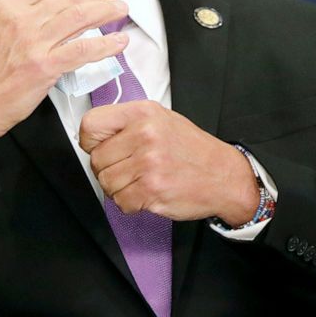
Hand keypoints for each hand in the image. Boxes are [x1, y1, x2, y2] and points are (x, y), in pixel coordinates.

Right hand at [0, 0, 128, 145]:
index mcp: (5, 9)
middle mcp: (22, 20)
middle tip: (110, 0)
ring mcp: (35, 43)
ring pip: (79, 18)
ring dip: (106, 12)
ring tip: (121, 11)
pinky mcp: (45, 67)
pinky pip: (83, 50)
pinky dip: (105, 46)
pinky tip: (118, 43)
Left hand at [79, 101, 258, 224]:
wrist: (224, 175)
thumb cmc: (192, 149)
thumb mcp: (162, 120)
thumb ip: (129, 124)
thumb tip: (95, 138)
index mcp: (143, 112)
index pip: (91, 125)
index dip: (90, 142)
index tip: (101, 148)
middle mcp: (145, 134)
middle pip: (96, 159)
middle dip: (109, 170)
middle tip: (131, 170)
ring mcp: (148, 162)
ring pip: (106, 183)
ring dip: (120, 189)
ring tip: (142, 181)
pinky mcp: (152, 189)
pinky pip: (120, 202)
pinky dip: (131, 203)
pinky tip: (148, 194)